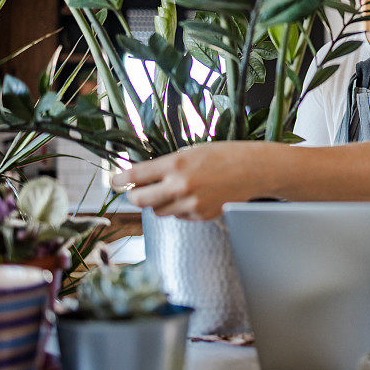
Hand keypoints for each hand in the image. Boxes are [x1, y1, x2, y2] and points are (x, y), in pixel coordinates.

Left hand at [111, 142, 267, 219]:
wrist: (255, 170)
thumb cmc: (225, 155)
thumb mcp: (192, 152)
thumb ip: (168, 166)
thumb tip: (143, 177)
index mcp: (176, 165)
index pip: (137, 175)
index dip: (120, 180)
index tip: (114, 181)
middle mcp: (180, 186)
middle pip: (140, 200)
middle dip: (134, 196)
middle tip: (134, 191)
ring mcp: (190, 204)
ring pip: (158, 210)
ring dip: (158, 202)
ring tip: (173, 190)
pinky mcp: (200, 216)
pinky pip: (179, 216)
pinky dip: (179, 208)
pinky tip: (194, 196)